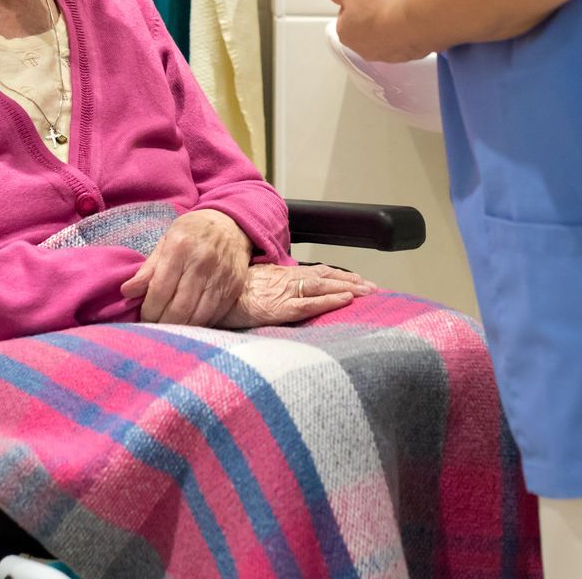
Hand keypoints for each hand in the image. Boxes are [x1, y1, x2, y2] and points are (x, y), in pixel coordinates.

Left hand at [120, 209, 250, 325]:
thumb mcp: (166, 242)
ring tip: (171, 329)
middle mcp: (202, 261)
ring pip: (198, 316)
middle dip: (163, 324)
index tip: (144, 317)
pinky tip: (190, 322)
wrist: (230, 224)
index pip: (160, 289)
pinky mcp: (234, 286)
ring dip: (182, 328)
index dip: (149, 310)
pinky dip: (200, 324)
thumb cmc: (191, 234)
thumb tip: (126, 292)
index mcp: (180, 247)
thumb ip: (147, 269)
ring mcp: (221, 275)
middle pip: (180, 307)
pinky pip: (215, 315)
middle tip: (156, 328)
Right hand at [221, 263, 378, 328]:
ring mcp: (283, 293)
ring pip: (323, 287)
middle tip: (373, 287)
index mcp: (280, 275)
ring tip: (369, 291)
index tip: (356, 281)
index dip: (336, 276)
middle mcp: (286, 280)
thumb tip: (277, 292)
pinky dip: (329, 300)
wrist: (208, 298)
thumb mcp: (250, 285)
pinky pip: (309, 304)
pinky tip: (345, 300)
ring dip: (348, 288)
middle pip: (325, 277)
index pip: (314, 273)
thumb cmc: (227, 295)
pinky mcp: (278, 308)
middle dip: (351, 282)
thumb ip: (268, 287)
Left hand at [325, 0, 420, 62]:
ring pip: (388, 19)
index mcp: (346, 33)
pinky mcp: (408, 50)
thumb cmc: (379, 7)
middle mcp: (365, 47)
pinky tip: (411, 2)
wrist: (414, 23)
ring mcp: (388, 51)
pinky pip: (404, 28)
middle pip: (370, 12)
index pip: (349, 8)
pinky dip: (405, 14)